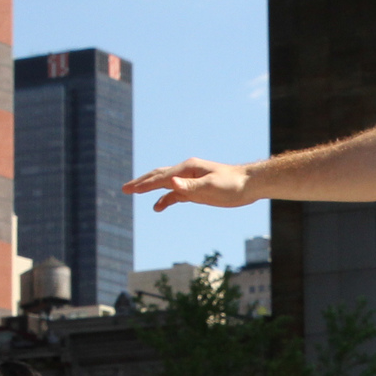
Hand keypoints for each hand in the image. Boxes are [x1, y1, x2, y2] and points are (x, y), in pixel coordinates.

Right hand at [122, 157, 256, 212]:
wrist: (250, 185)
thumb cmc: (233, 184)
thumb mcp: (211, 187)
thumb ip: (189, 187)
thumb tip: (170, 183)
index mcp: (187, 169)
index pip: (160, 178)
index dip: (144, 185)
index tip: (128, 190)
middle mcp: (186, 172)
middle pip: (157, 176)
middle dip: (140, 183)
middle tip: (124, 189)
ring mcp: (190, 181)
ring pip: (164, 184)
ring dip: (149, 188)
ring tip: (133, 193)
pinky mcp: (196, 190)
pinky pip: (175, 194)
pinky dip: (165, 199)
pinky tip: (158, 207)